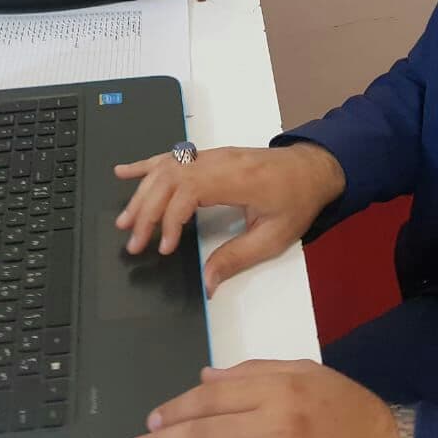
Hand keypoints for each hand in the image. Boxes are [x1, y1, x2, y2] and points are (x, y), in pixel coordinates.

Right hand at [114, 143, 344, 296]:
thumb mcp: (274, 237)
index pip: (189, 192)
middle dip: (146, 212)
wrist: (312, 169)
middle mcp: (220, 162)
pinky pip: (172, 156)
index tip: (166, 247)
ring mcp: (212, 155)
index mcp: (238, 179)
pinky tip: (124, 172)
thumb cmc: (297, 200)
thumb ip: (236, 258)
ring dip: (141, 193)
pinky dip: (146, 164)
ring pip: (166, 168)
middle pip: (169, 179)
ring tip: (124, 220)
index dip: (171, 220)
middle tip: (134, 242)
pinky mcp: (209, 156)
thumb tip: (206, 281)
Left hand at [141, 360, 397, 437]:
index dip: (180, 408)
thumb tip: (206, 378)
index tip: (155, 418)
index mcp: (280, 389)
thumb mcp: (302, 371)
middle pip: (209, 430)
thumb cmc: (342, 404)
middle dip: (170, 437)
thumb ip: (252, 372)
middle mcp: (277, 422)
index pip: (216, 397)